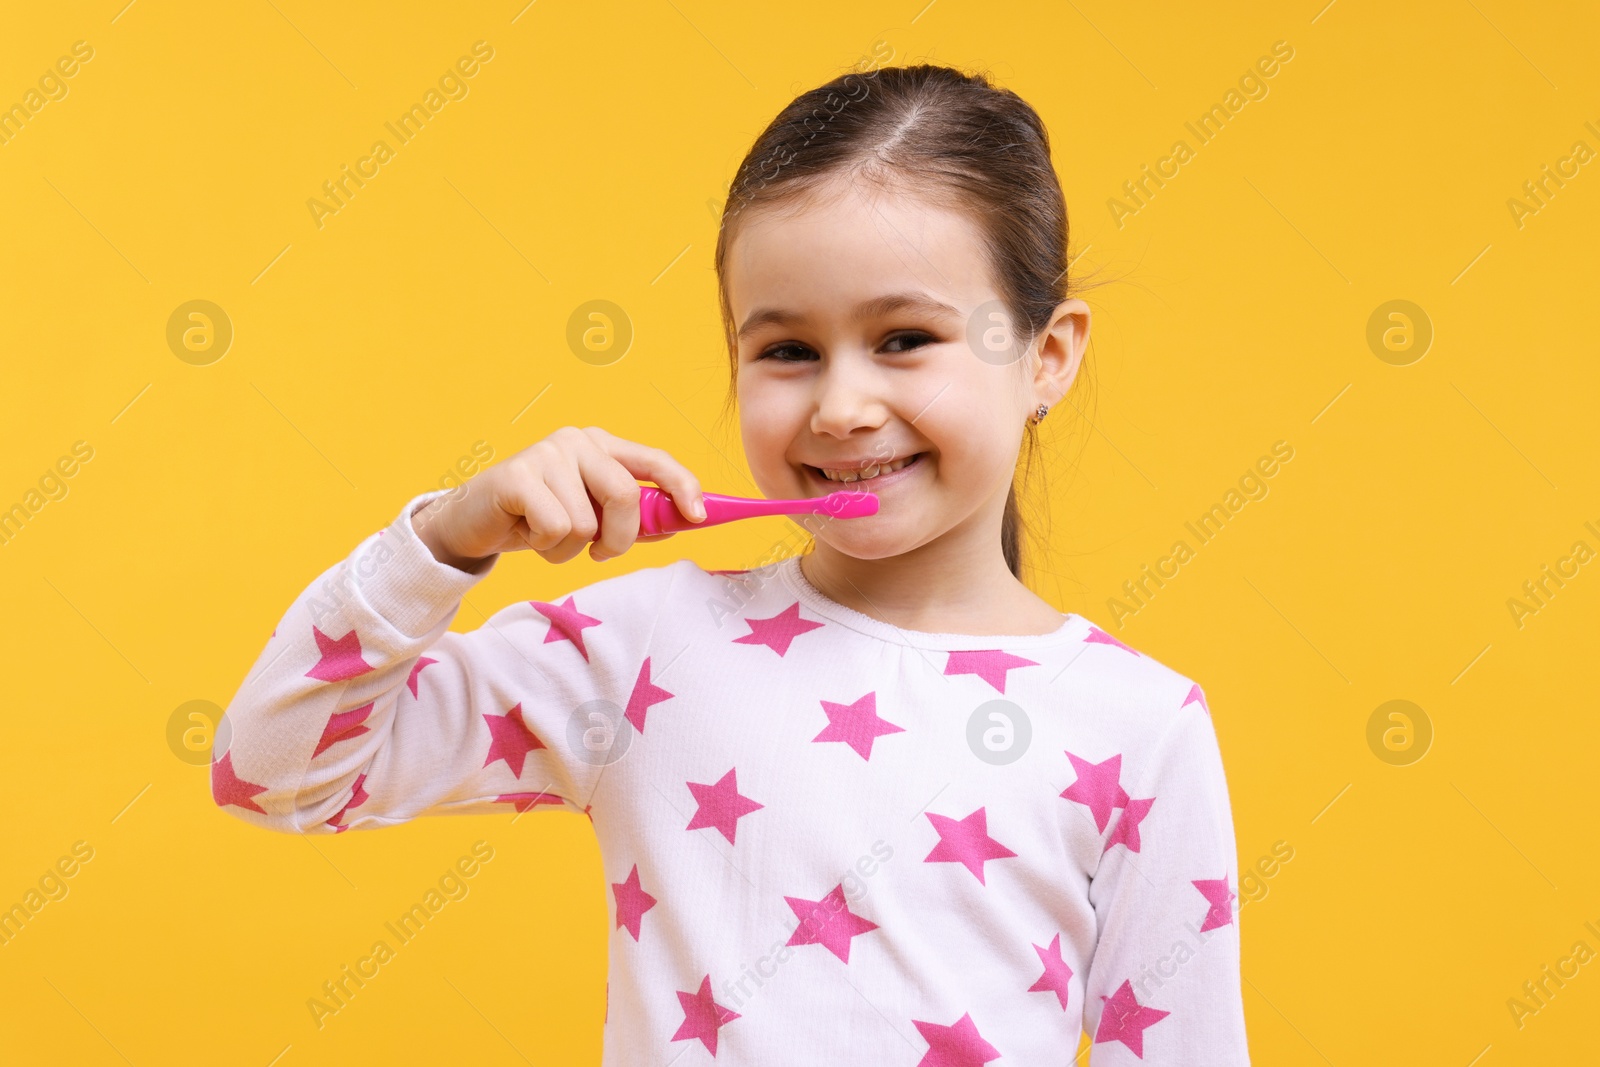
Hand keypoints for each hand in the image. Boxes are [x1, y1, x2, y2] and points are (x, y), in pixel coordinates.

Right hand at [410, 426, 704, 570]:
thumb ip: (635, 516)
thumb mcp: (593, 517)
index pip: (654, 460)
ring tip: (547, 537)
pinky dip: (545, 546)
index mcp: (602, 446)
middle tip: (599, 552)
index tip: (698, 517)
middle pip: (624, 495)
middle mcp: (577, 441)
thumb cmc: (539, 519)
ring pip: (586, 522)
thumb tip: (685, 521)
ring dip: (570, 549)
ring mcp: (546, 454)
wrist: (474, 523)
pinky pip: (556, 528)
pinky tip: (526, 531)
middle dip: (619, 539)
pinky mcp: (517, 476)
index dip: (682, 486)